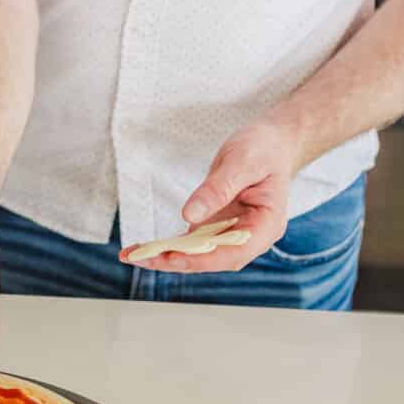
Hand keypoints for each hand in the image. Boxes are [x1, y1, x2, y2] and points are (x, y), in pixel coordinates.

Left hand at [120, 119, 300, 274]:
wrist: (270, 142)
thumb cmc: (263, 149)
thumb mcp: (242, 162)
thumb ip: (217, 189)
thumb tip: (189, 215)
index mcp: (266, 226)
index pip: (234, 252)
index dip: (202, 259)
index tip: (171, 257)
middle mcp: (250, 236)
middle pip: (213, 258)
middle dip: (176, 261)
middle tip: (139, 258)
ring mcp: (232, 232)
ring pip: (200, 253)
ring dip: (167, 256)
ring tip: (133, 255)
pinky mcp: (218, 225)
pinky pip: (193, 240)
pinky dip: (170, 244)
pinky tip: (146, 247)